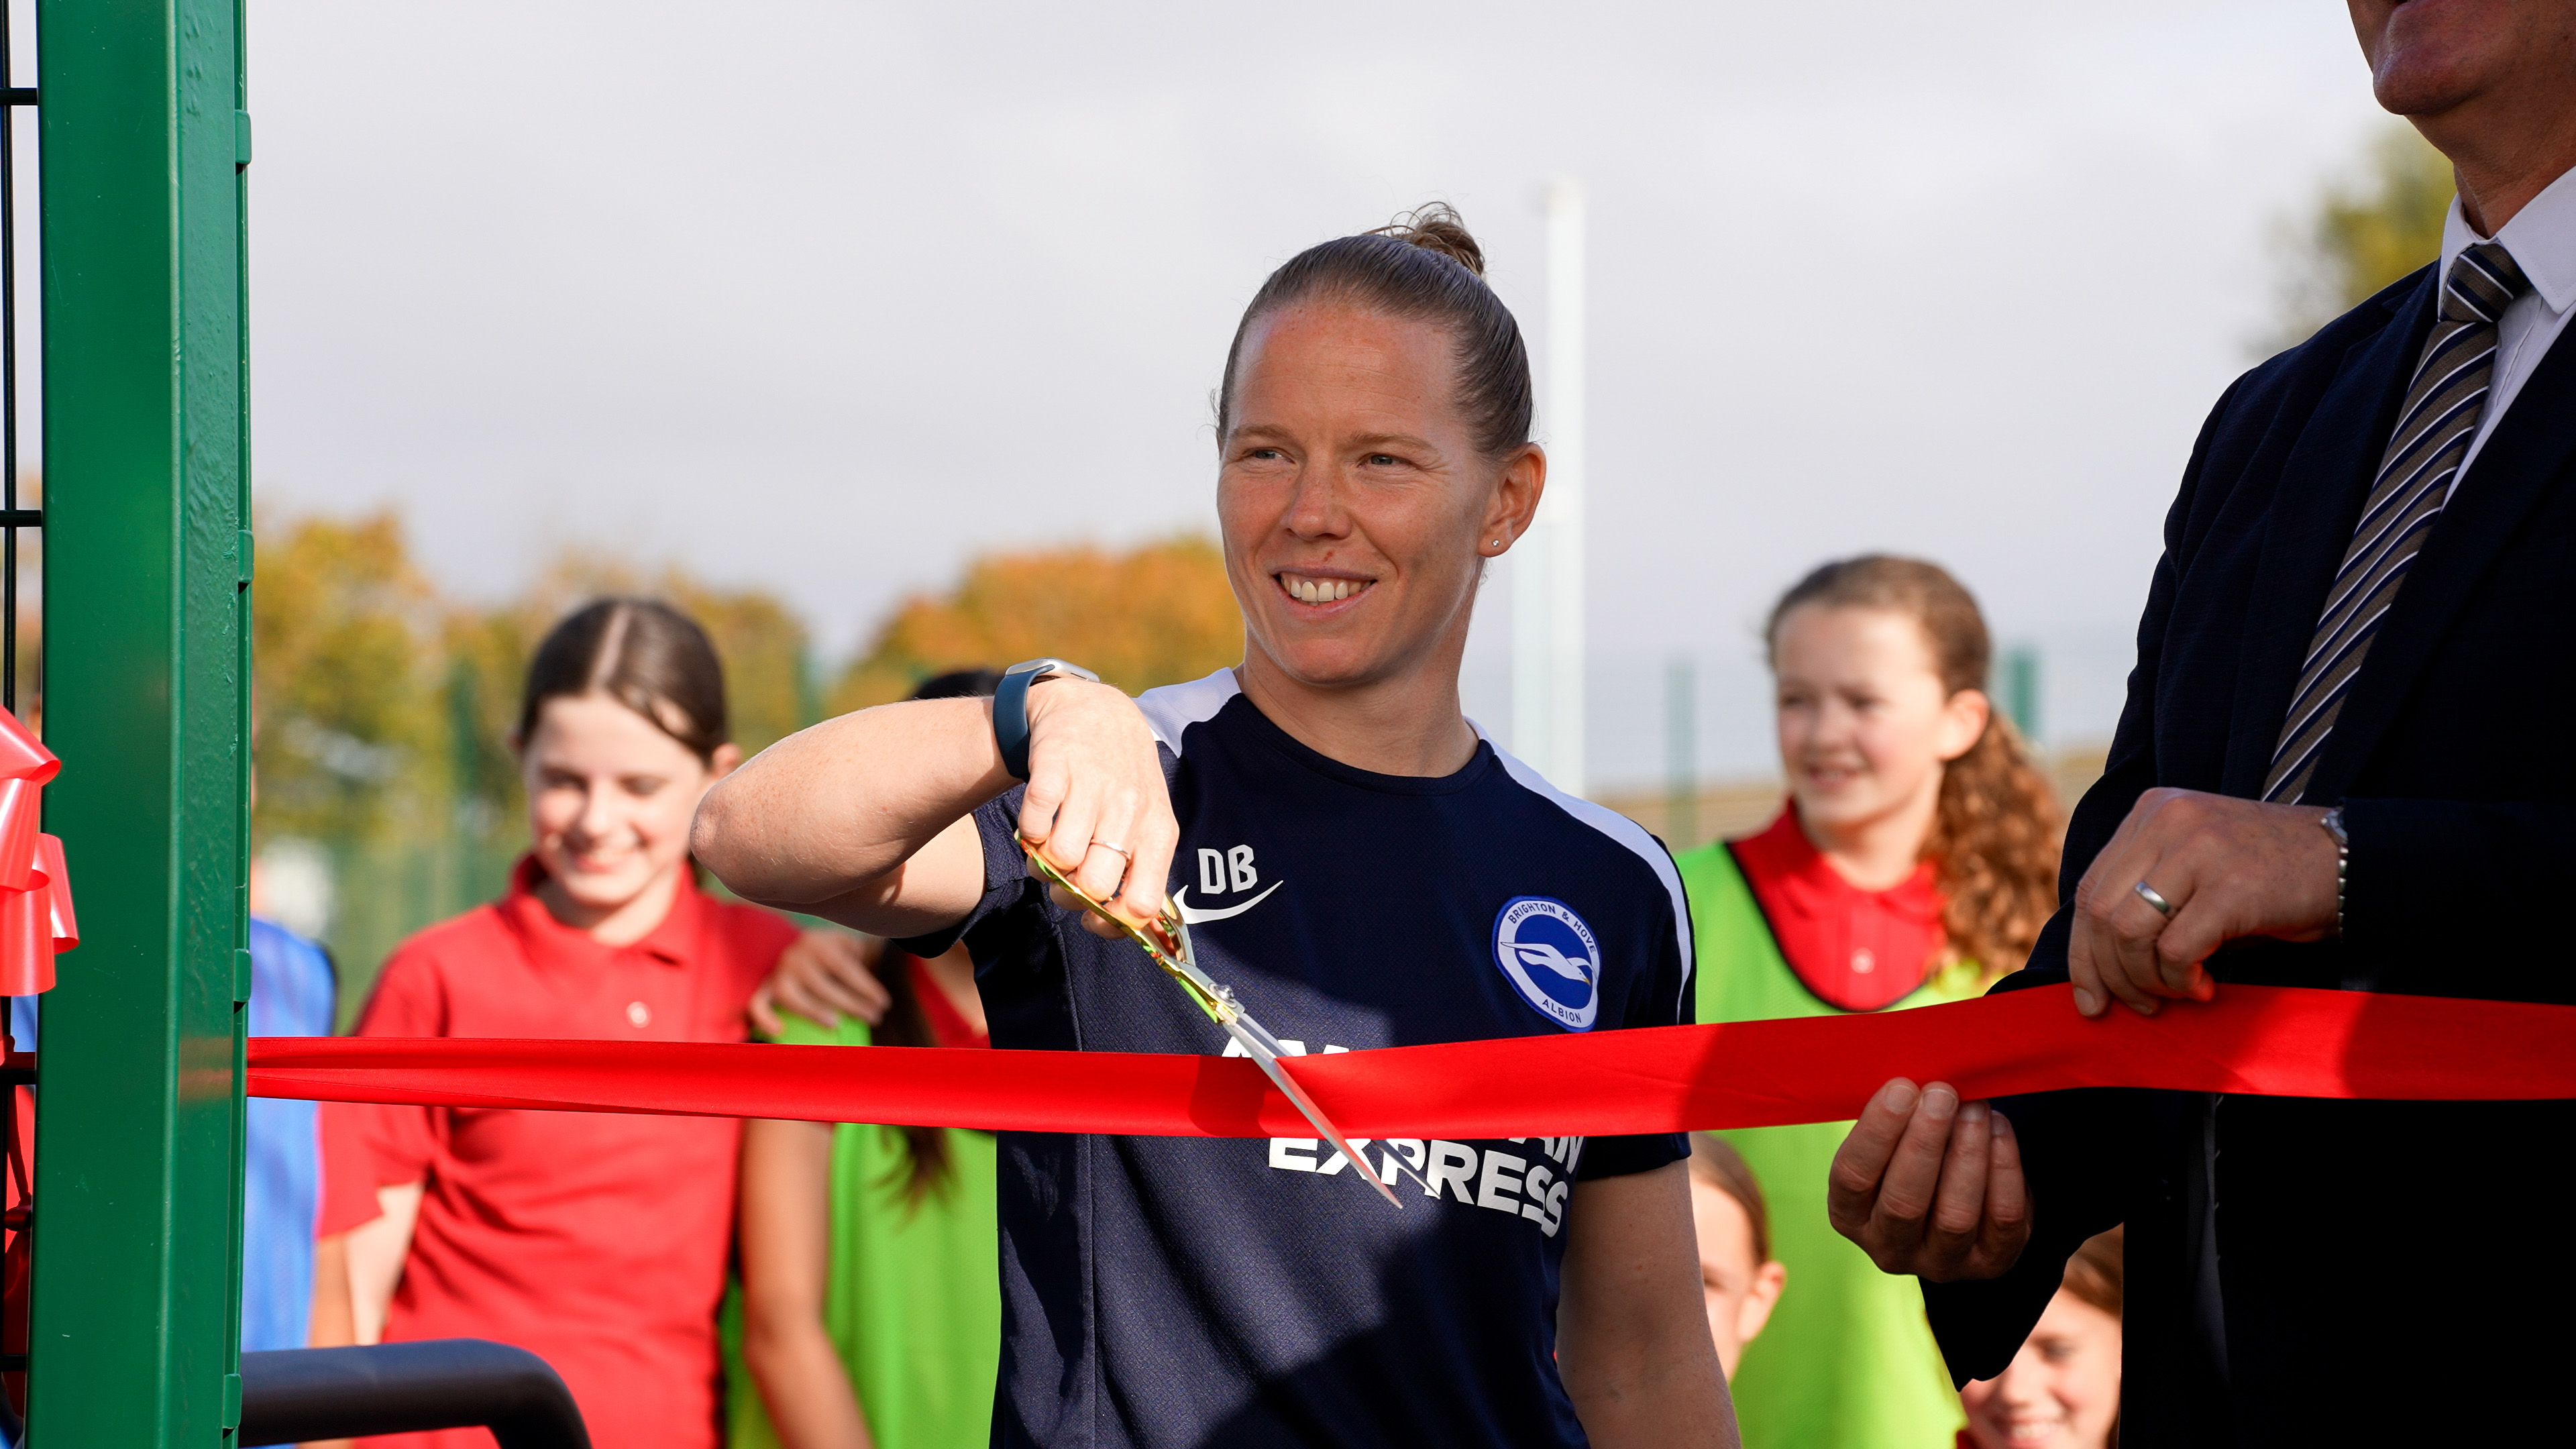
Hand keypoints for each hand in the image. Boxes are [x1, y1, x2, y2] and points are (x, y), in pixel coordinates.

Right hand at [749, 929, 889, 1035]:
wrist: (797, 944)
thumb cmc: (831, 951)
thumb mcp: (845, 942)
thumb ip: (857, 953)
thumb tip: (870, 982)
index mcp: (816, 941)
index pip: (843, 966)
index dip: (866, 986)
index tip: (884, 1003)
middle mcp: (793, 955)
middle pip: (822, 984)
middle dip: (851, 1004)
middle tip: (873, 1018)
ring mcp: (777, 972)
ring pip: (790, 995)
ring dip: (812, 1012)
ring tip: (837, 1025)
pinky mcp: (765, 988)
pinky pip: (757, 1003)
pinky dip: (765, 1018)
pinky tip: (779, 1031)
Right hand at [1016, 677, 1178, 937]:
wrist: (1094, 711)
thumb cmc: (1122, 781)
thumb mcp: (1146, 821)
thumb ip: (1139, 870)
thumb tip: (1120, 926)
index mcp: (1158, 830)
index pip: (1143, 903)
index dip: (1111, 923)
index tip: (1094, 915)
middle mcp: (1130, 808)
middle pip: (1095, 885)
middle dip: (1071, 893)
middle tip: (1065, 876)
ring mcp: (1093, 785)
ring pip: (1060, 859)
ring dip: (1044, 863)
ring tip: (1049, 846)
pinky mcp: (1055, 765)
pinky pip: (1033, 823)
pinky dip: (1028, 831)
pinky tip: (1039, 820)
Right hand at [1828, 1079, 2028, 1282]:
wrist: (1961, 1198)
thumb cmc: (1913, 1152)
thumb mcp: (1889, 1140)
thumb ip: (1892, 1116)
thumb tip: (1913, 1077)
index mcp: (1850, 1216)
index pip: (1852, 1179)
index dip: (1877, 1133)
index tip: (1902, 1088)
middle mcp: (1889, 1249)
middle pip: (1903, 1204)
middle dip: (1925, 1142)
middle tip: (1942, 1094)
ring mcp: (1941, 1263)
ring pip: (1955, 1216)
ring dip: (1967, 1154)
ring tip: (1975, 1107)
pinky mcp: (1990, 1262)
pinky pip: (2002, 1219)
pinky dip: (2003, 1170)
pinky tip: (1998, 1129)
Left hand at [2068, 787, 2338, 1017]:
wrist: (2349, 861)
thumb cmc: (2267, 878)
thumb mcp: (2193, 871)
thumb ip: (2145, 901)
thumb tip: (2097, 972)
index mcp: (2150, 813)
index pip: (2089, 889)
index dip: (2084, 952)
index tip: (2090, 996)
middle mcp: (2167, 820)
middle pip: (2101, 912)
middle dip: (2111, 973)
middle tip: (2139, 1005)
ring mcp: (2198, 848)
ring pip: (2130, 931)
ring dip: (2146, 979)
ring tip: (2176, 994)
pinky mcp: (2231, 884)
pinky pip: (2177, 949)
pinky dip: (2182, 979)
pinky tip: (2206, 986)